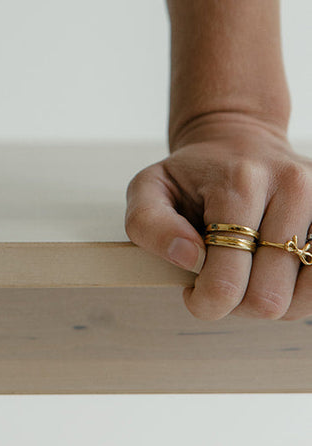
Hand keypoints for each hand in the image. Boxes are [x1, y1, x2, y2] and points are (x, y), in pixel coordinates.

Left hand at [124, 113, 311, 320]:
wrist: (238, 141)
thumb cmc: (192, 174)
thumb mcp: (149, 189)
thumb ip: (150, 224)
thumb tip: (188, 257)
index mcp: (241, 182)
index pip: (228, 280)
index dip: (206, 302)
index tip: (194, 291)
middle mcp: (292, 188)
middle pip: (268, 298)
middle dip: (237, 304)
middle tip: (221, 280)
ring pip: (303, 300)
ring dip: (271, 302)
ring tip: (249, 277)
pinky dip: (298, 293)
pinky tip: (275, 275)